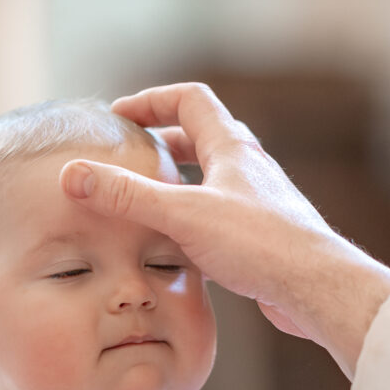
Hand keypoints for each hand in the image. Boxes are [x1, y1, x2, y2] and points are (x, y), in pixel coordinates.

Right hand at [58, 82, 389, 377]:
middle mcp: (248, 169)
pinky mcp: (263, 240)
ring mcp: (259, 204)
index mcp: (232, 149)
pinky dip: (194, 226)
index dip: (152, 101)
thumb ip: (127, 196)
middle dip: (162, 143)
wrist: (317, 288)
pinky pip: (221, 221)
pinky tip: (177, 252)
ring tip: (146, 203)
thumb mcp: (182, 215)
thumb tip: (73, 175)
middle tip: (129, 157)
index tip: (120, 116)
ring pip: (212, 183)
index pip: (190, 100)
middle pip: (202, 138)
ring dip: (179, 186)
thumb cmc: (261, 244)